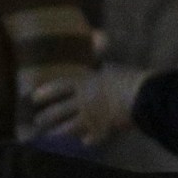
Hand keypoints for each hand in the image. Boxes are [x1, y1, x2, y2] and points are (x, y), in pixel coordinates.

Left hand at [30, 65, 148, 146]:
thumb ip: (101, 57)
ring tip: (51, 135)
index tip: (34, 97)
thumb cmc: (129, 79)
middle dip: (45, 117)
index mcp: (85, 83)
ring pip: (68, 128)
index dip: (45, 92)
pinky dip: (86, 140)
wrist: (144, 98)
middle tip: (38, 120)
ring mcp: (91, 118)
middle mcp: (83, 102)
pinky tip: (84, 141)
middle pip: (58, 111)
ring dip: (58, 132)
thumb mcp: (111, 66)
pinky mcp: (102, 131)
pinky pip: (89, 139)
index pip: (59, 88)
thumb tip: (97, 37)